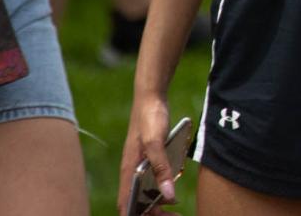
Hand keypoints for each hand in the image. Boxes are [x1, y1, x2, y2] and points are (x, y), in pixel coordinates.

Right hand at [118, 93, 174, 215]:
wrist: (151, 96)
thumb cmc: (150, 117)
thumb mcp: (156, 142)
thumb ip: (161, 168)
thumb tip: (168, 195)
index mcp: (128, 171)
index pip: (125, 205)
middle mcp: (131, 172)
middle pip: (136, 203)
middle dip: (152, 214)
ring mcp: (138, 166)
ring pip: (144, 195)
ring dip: (157, 205)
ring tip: (175, 210)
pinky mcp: (147, 160)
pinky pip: (150, 184)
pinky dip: (159, 192)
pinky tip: (172, 194)